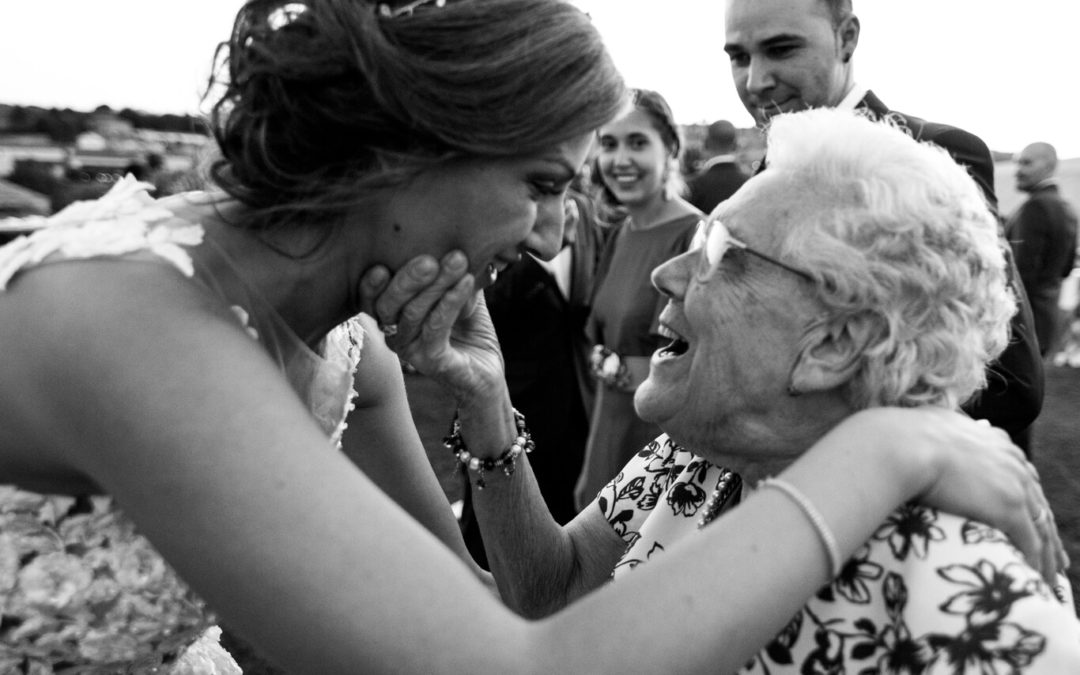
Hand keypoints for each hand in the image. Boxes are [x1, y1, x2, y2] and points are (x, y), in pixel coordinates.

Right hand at [358, 251, 506, 405]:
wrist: (487, 372)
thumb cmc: (469, 329)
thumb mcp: (459, 290)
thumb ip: (451, 267)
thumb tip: (455, 235)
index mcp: (394, 315)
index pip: (372, 298)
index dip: (371, 283)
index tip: (380, 263)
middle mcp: (395, 333)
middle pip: (389, 304)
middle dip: (407, 278)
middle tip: (430, 258)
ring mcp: (411, 350)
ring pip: (414, 313)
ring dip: (436, 284)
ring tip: (457, 260)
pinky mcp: (432, 362)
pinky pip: (436, 328)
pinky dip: (451, 301)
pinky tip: (467, 282)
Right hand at [895, 410, 1067, 584]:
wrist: (902, 446)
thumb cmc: (903, 438)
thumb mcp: (930, 426)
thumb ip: (941, 430)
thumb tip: (928, 426)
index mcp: (994, 442)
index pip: (1021, 474)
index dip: (1027, 497)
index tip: (1030, 515)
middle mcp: (1012, 461)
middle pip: (1038, 502)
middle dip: (1047, 529)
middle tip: (1054, 556)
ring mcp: (1014, 485)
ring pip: (1041, 526)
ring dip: (1047, 554)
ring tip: (1049, 578)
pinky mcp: (1009, 509)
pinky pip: (1031, 542)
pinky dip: (1035, 563)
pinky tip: (1034, 579)